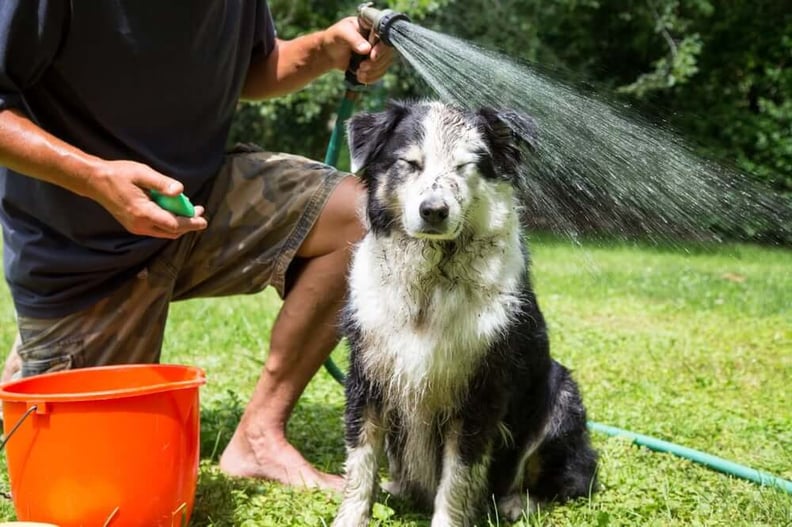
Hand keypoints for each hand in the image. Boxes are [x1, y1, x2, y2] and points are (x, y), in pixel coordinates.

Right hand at [86, 160, 207, 238]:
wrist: (94, 181)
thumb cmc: (118, 174)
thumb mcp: (142, 173)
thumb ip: (161, 183)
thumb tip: (180, 190)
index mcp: (143, 213)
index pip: (173, 224)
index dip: (191, 223)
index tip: (204, 220)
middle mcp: (140, 225)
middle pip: (171, 231)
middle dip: (188, 224)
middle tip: (199, 211)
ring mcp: (136, 227)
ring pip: (165, 232)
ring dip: (179, 224)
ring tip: (191, 210)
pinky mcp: (134, 225)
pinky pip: (157, 228)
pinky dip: (168, 222)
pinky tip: (173, 210)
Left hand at [321, 17, 394, 83]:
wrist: (329, 52)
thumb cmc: (335, 37)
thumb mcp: (341, 33)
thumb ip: (354, 39)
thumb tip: (367, 49)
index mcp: (373, 25)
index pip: (385, 37)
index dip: (381, 48)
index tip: (372, 56)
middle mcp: (379, 38)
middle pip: (387, 53)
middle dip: (375, 63)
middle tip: (362, 67)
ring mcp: (378, 51)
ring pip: (385, 64)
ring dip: (373, 72)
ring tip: (359, 73)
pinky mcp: (376, 62)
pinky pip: (380, 72)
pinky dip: (372, 77)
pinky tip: (361, 77)